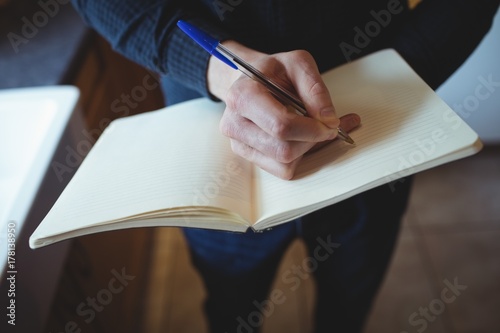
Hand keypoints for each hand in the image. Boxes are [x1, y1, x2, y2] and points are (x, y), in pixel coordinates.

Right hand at [208, 41, 360, 179]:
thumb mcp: (297, 64)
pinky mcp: (247, 155)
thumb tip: (328, 119)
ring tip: (310, 129)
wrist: (248, 79)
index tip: (330, 124)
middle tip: (324, 126)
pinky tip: (299, 139)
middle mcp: (234, 123)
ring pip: (284, 163)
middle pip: (283, 150)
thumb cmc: (271, 72)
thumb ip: (315, 89)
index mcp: (243, 96)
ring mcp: (239, 143)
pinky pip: (281, 169)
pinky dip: (298, 157)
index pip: (280, 125)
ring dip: (306, 149)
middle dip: (311, 141)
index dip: (312, 129)